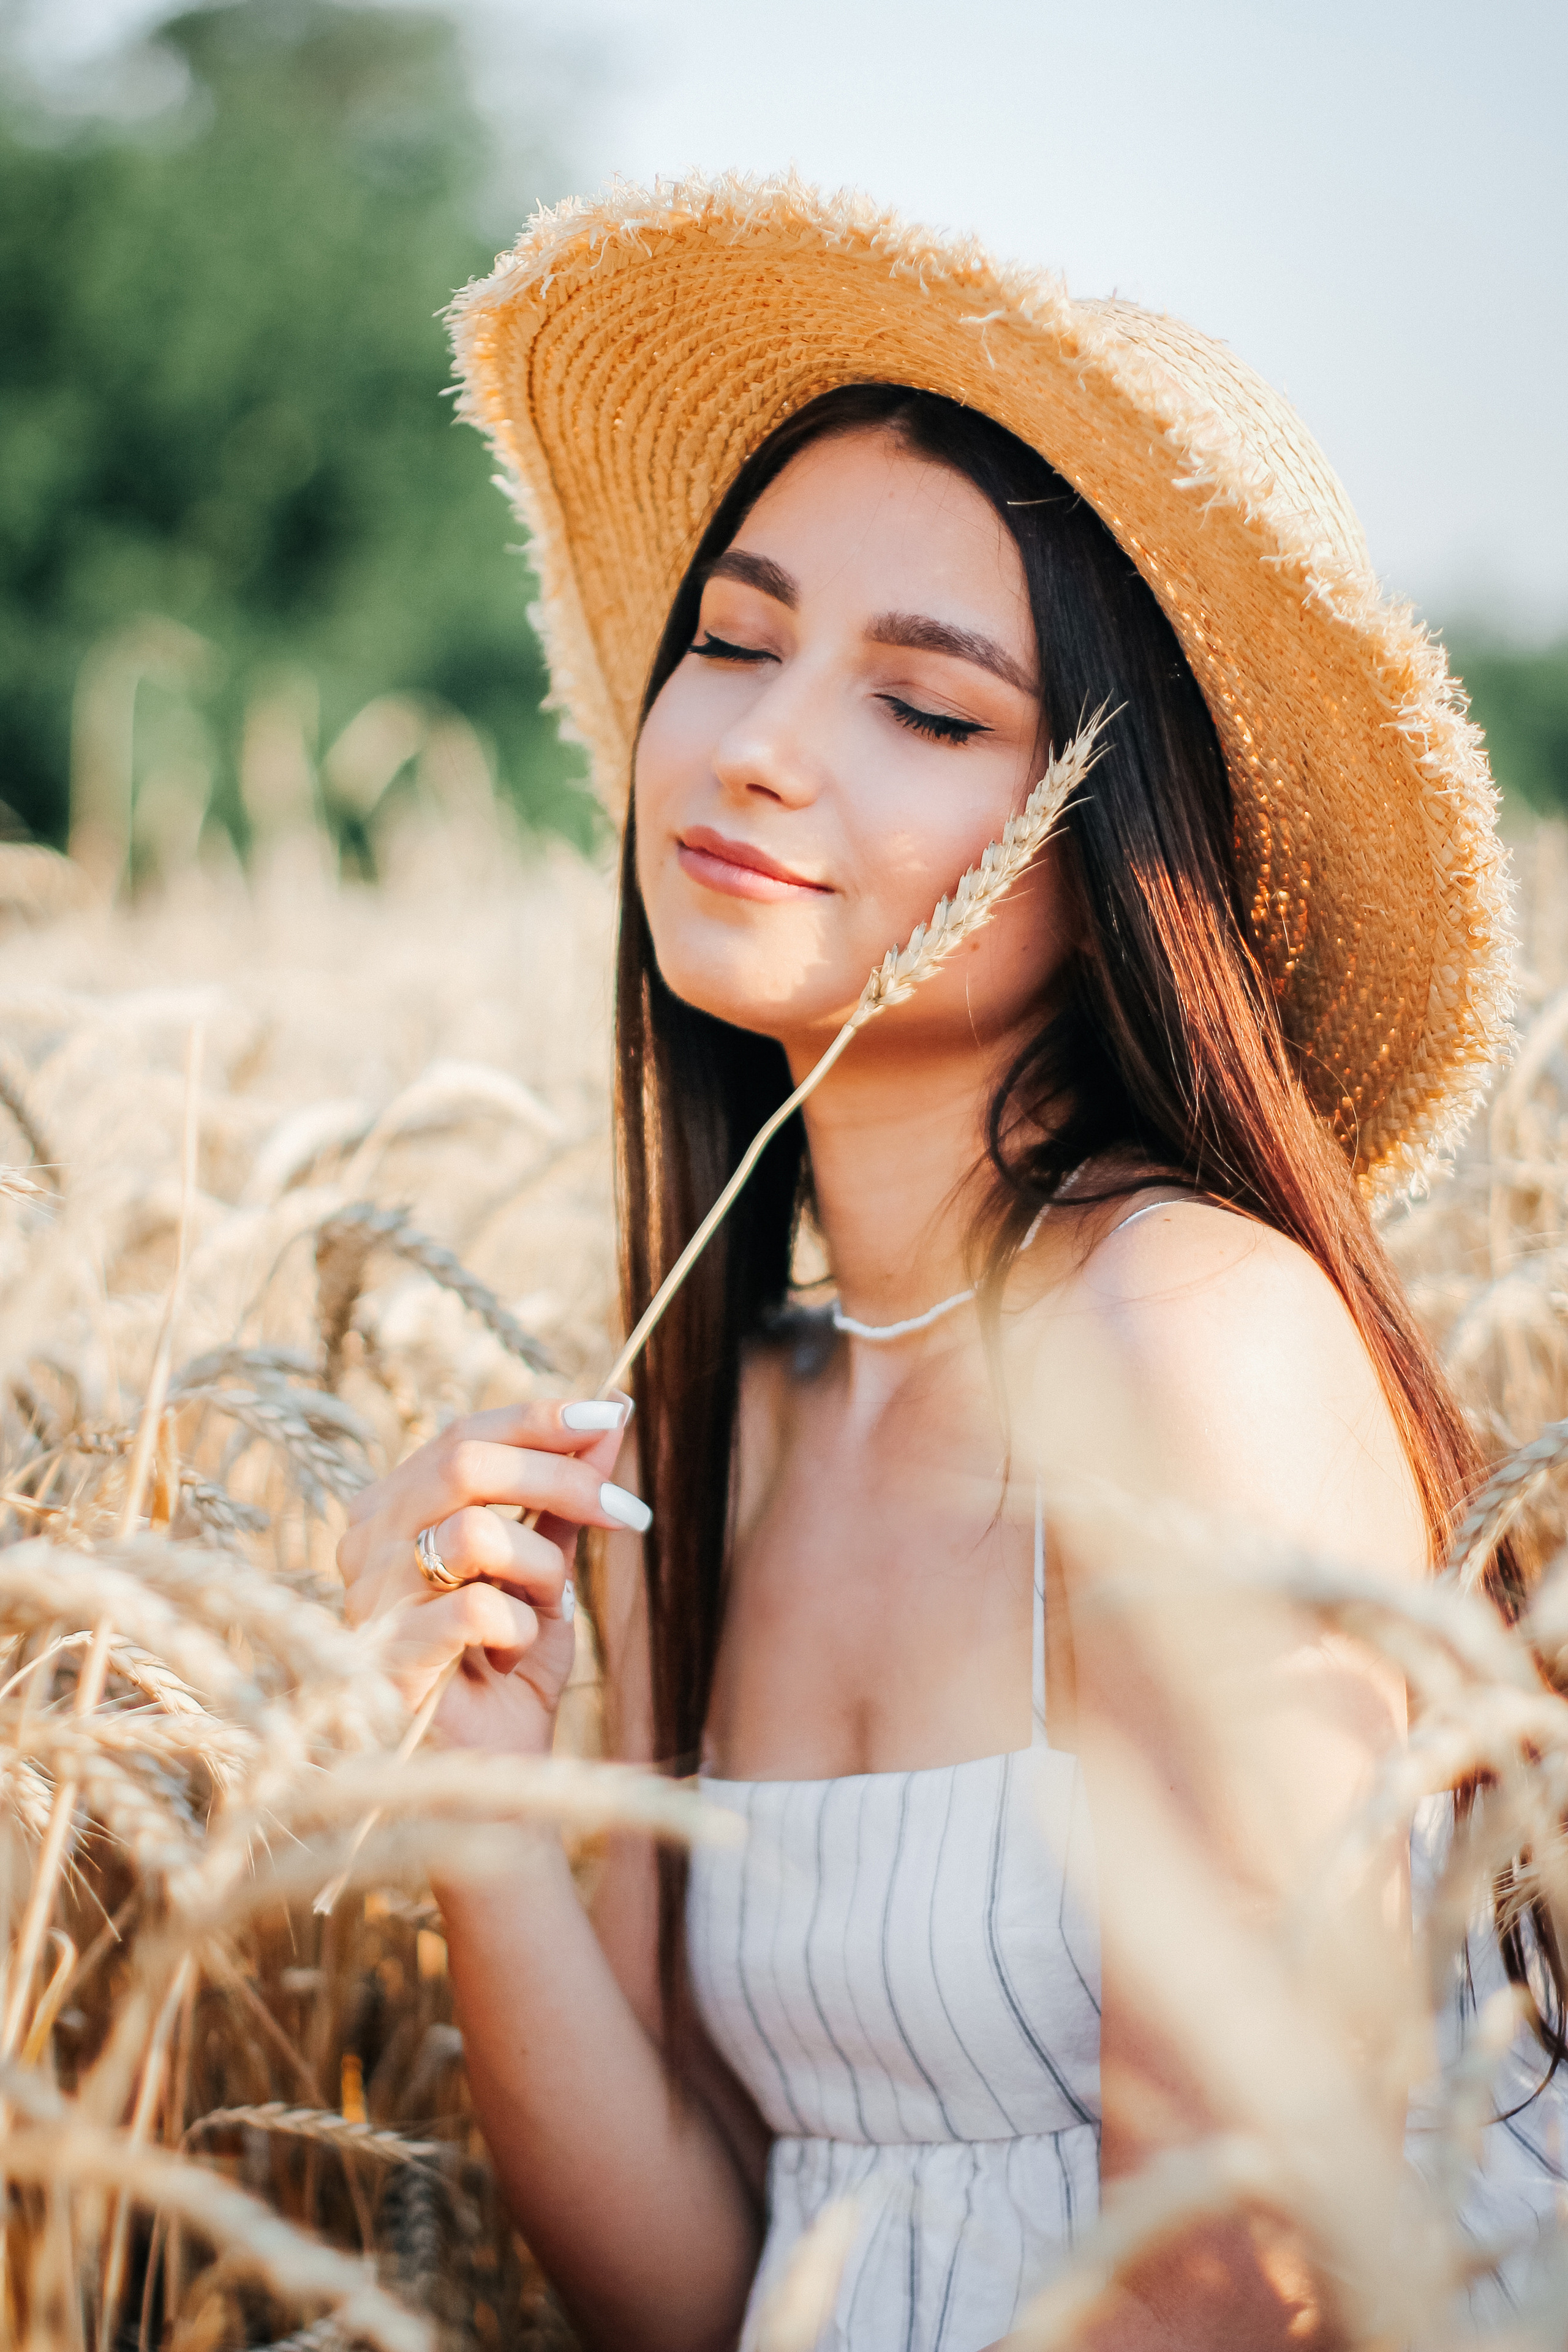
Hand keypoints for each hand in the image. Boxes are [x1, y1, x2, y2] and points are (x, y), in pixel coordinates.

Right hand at [337, 1397, 644, 1753]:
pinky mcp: (383, 1659)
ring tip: (544, 1613)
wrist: (490, 1780)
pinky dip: (518, 1628)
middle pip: (466, 1462)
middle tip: (625, 1516)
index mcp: (396, 1510)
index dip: (539, 1418)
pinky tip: (511, 1656)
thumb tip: (610, 1413)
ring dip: (540, 1570)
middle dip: (560, 1479)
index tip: (610, 1416)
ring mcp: (367, 1601)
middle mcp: (366, 1543)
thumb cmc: (506, 1672)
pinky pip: (475, 1608)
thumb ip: (564, 1497)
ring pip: (476, 1532)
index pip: (464, 1433)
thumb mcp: (545, 1571)